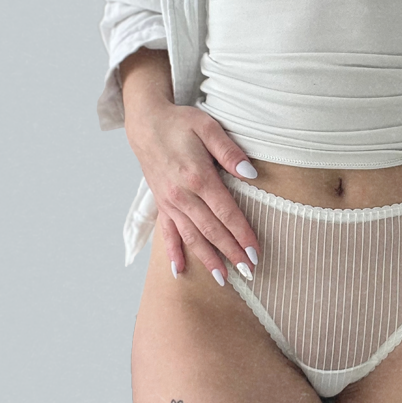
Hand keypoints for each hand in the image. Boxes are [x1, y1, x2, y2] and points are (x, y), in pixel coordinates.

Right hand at [124, 89, 260, 285]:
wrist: (146, 123)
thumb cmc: (181, 123)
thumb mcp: (209, 127)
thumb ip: (230, 152)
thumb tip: (251, 174)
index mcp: (197, 177)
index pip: (226, 213)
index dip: (242, 233)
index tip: (256, 251)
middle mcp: (181, 195)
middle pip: (211, 230)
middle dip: (231, 253)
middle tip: (250, 272)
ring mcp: (169, 202)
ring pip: (191, 236)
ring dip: (208, 259)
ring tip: (224, 279)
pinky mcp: (161, 204)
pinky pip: (167, 233)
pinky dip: (174, 252)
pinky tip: (180, 271)